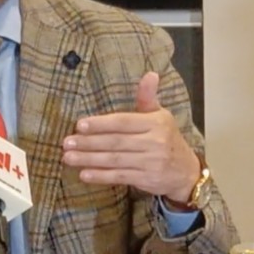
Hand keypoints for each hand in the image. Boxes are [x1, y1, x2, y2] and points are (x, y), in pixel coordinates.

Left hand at [62, 71, 199, 202]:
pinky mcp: (147, 179)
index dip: (100, 123)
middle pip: (116, 142)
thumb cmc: (167, 138)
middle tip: (67, 142)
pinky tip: (84, 174)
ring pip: (115, 160)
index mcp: (155, 123)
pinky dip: (101, 176)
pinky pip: (120, 177)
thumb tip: (150, 74)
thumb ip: (148, 97)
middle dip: (89, 143)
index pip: (123, 122)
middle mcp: (154, 142)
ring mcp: (151, 163)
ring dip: (89, 159)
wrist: (187, 171)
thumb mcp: (160, 115)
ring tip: (68, 157)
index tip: (79, 125)